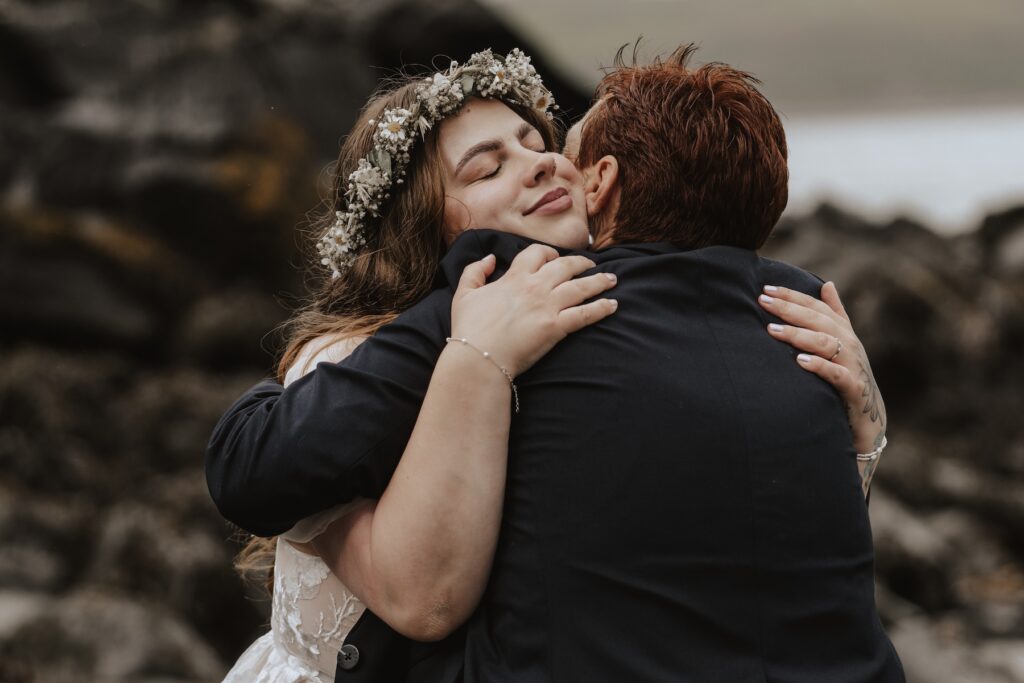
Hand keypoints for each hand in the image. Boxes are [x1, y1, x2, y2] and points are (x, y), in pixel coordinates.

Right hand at [451, 244, 618, 376]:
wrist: (479, 357)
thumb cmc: (470, 328)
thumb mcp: (464, 293)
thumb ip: (475, 271)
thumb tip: (491, 258)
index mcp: (515, 277)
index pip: (537, 253)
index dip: (549, 253)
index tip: (555, 258)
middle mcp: (535, 287)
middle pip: (566, 266)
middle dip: (582, 263)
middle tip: (591, 265)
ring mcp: (548, 306)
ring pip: (581, 287)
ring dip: (599, 281)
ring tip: (612, 280)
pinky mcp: (557, 327)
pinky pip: (586, 314)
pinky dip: (601, 308)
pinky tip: (613, 305)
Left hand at [759, 282, 886, 454]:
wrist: (869, 417)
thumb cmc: (849, 375)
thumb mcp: (843, 343)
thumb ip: (835, 314)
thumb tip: (828, 285)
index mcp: (842, 331)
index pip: (816, 307)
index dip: (792, 296)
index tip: (766, 289)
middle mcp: (848, 344)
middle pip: (818, 320)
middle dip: (789, 309)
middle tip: (763, 301)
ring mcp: (851, 365)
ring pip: (825, 343)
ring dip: (798, 335)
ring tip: (772, 330)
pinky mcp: (853, 388)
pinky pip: (836, 374)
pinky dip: (818, 366)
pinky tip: (799, 361)